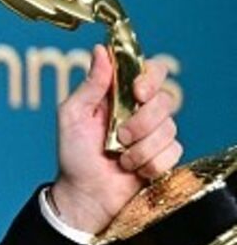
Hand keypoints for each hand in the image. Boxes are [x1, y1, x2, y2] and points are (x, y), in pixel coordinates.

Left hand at [51, 45, 182, 233]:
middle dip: (142, 121)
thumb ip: (90, 85)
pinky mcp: (165, 157)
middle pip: (166, 99)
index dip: (150, 77)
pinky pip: (173, 152)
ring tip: (120, 157)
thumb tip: (100, 50)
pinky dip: (149, 164)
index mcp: (121, 96)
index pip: (151, 71)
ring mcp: (156, 135)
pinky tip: (133, 170)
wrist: (84, 194)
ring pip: (170, 129)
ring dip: (141, 147)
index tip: (138, 92)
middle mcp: (142, 112)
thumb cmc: (74, 154)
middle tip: (120, 135)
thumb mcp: (72, 115)